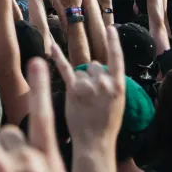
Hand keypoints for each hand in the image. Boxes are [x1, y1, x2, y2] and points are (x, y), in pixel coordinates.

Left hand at [51, 27, 125, 145]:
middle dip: (92, 77)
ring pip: (81, 71)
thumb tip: (95, 66)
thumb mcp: (117, 103)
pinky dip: (58, 57)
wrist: (95, 142)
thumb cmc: (106, 123)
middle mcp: (104, 83)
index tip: (111, 28)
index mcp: (119, 86)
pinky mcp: (73, 90)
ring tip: (84, 102)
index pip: (117, 58)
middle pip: (94, 66)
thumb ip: (109, 83)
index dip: (114, 42)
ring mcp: (88, 86)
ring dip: (80, 82)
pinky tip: (52, 46)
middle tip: (94, 99)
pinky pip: (65, 69)